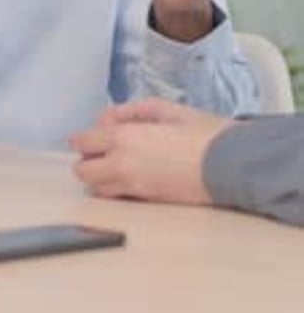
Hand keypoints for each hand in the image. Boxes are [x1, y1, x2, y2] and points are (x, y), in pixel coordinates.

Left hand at [71, 98, 233, 204]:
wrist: (230, 165)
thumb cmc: (203, 134)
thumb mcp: (166, 109)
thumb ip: (132, 111)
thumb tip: (109, 118)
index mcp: (124, 137)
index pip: (83, 143)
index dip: (84, 138)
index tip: (91, 135)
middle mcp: (122, 165)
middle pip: (83, 171)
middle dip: (87, 161)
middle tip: (102, 152)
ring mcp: (133, 187)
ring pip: (97, 190)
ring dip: (100, 178)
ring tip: (118, 166)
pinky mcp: (147, 202)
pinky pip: (118, 198)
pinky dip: (116, 190)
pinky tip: (133, 178)